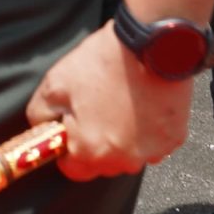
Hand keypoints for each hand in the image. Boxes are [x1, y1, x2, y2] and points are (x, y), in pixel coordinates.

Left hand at [25, 23, 191, 182]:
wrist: (151, 43)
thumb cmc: (103, 62)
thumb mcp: (54, 84)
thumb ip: (40, 117)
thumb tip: (44, 131)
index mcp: (90, 151)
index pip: (71, 170)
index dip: (68, 148)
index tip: (71, 128)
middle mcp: (123, 161)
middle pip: (102, 164)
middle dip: (95, 143)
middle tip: (96, 109)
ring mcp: (151, 153)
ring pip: (128, 156)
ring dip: (122, 139)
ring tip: (120, 103)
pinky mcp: (173, 140)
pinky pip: (152, 144)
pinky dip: (146, 131)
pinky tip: (141, 103)